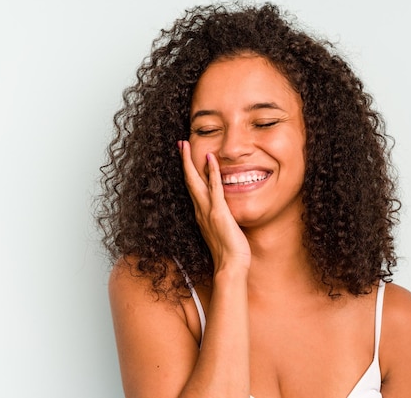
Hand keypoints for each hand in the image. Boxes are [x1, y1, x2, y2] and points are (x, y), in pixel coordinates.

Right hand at [179, 141, 250, 272]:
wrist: (230, 267)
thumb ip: (221, 220)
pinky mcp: (219, 213)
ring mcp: (208, 211)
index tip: (186, 158)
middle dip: (184, 161)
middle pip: (189, 181)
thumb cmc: (230, 254)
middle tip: (180, 144)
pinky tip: (211, 158)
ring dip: (191, 161)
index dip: (188, 172)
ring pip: (196, 181)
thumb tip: (225, 214)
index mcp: (201, 215)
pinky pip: (215, 187)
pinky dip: (212, 171)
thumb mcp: (222, 232)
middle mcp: (201, 211)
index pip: (192, 189)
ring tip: (186, 144)